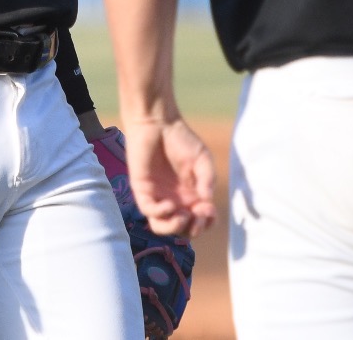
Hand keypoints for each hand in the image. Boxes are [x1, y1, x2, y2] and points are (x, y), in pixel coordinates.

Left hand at [123, 113, 215, 235]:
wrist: (157, 123)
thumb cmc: (180, 139)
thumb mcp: (202, 160)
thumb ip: (208, 180)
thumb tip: (207, 201)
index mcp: (191, 195)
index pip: (199, 220)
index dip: (206, 222)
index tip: (209, 211)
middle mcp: (175, 200)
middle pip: (183, 229)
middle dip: (193, 228)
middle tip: (197, 214)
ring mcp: (158, 197)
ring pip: (162, 226)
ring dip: (174, 228)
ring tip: (182, 216)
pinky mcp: (142, 190)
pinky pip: (149, 212)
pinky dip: (161, 214)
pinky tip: (170, 205)